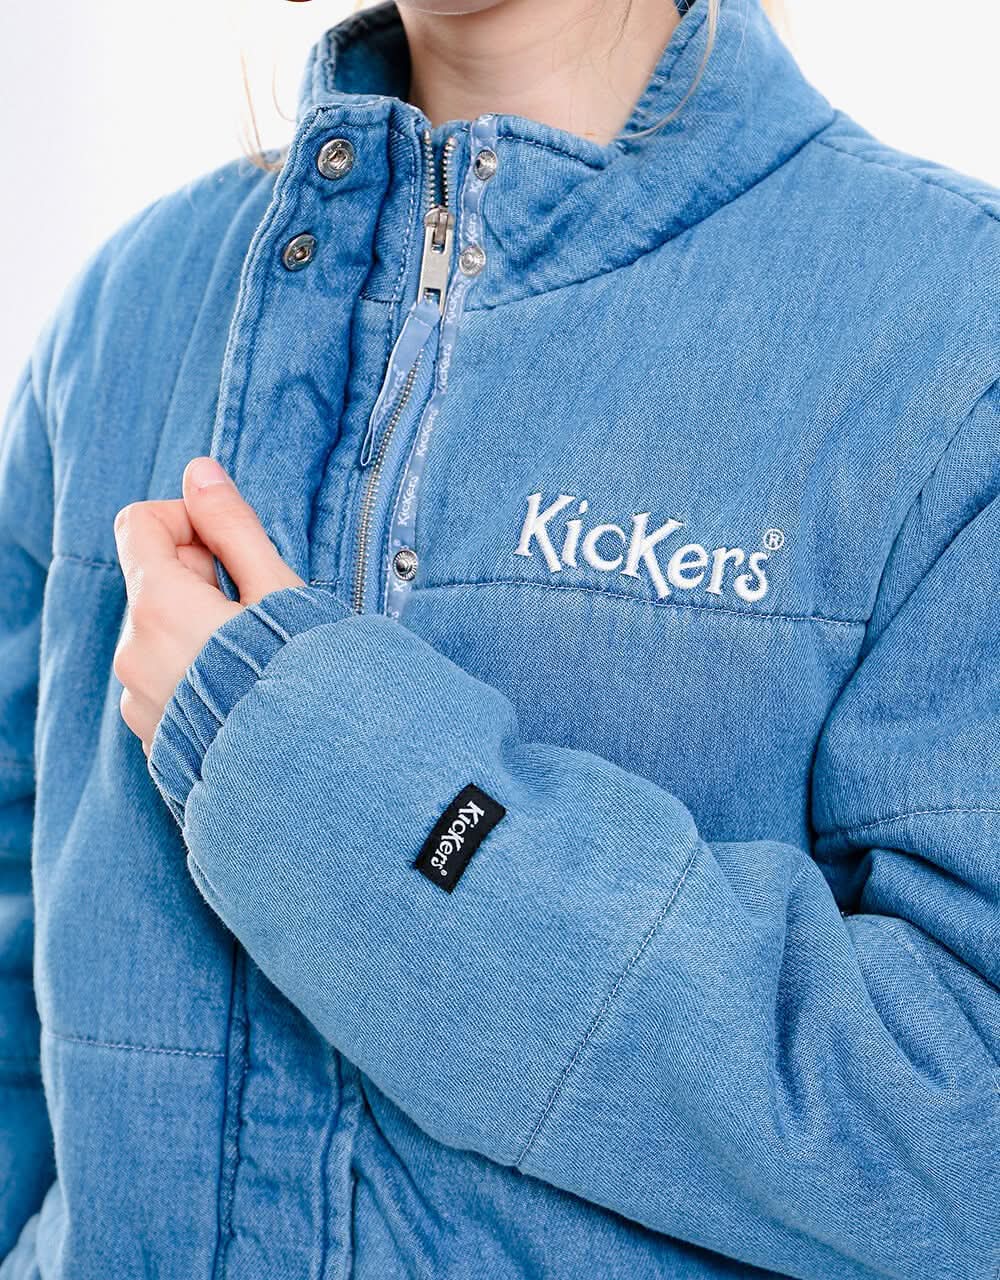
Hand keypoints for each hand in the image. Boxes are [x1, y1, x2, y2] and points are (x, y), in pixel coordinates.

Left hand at [113, 457, 303, 753]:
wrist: (308, 778)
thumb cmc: (303, 680)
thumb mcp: (279, 593)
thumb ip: (233, 527)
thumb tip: (200, 471)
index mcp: (160, 606)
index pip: (138, 522)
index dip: (188, 519)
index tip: (231, 548)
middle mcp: (134, 651)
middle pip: (151, 577)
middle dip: (199, 575)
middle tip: (256, 607)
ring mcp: (137, 697)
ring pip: (157, 628)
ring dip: (197, 623)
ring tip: (253, 655)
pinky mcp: (151, 732)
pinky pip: (161, 676)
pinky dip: (193, 668)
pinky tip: (241, 689)